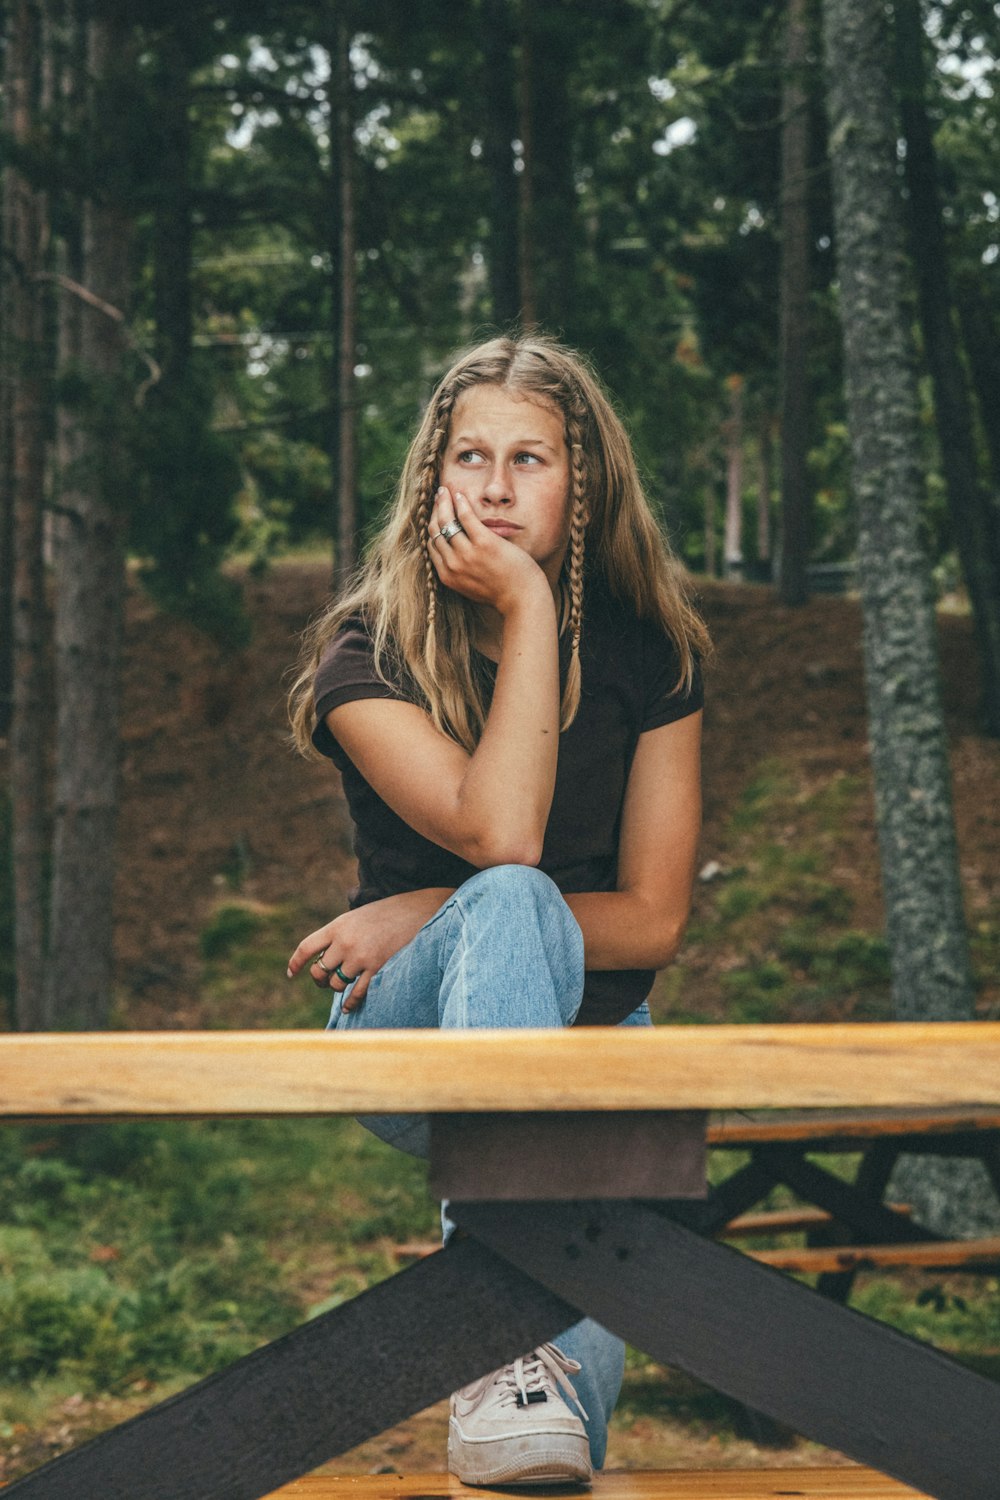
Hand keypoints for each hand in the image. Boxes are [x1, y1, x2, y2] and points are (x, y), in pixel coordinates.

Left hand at [286, 888, 451, 1010]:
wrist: (415, 910)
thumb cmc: (385, 913)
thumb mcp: (356, 917)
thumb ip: (339, 935)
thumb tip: (325, 958)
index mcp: (337, 927)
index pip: (307, 947)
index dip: (296, 963)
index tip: (291, 973)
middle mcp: (345, 943)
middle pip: (320, 971)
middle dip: (320, 979)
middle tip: (325, 980)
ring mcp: (361, 957)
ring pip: (337, 984)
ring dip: (339, 987)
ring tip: (345, 983)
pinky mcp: (377, 969)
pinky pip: (357, 993)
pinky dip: (351, 1002)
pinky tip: (349, 1007)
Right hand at [428, 487, 546, 614]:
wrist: (521, 600)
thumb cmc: (501, 593)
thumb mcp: (471, 587)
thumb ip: (460, 573)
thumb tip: (453, 556)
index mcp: (448, 576)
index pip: (432, 544)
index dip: (433, 526)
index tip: (436, 514)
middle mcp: (453, 565)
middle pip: (436, 530)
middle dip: (435, 511)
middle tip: (439, 497)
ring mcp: (467, 554)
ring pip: (446, 521)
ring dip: (444, 502)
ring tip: (445, 491)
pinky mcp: (484, 543)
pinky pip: (466, 517)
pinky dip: (460, 503)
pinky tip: (460, 494)